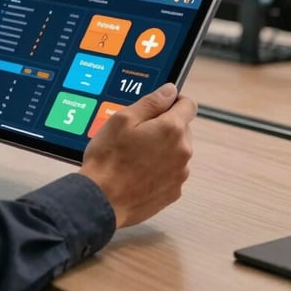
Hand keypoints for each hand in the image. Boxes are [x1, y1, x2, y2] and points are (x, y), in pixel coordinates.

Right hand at [79, 83, 196, 228]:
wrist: (102, 199)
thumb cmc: (108, 158)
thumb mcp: (122, 119)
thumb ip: (150, 102)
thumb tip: (169, 90)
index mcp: (171, 129)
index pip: (188, 105)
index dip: (173, 100)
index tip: (160, 103)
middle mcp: (182, 151)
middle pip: (181, 128)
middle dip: (163, 125)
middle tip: (135, 131)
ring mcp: (180, 174)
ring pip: (175, 151)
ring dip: (161, 147)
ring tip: (133, 154)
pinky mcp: (173, 191)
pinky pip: (170, 171)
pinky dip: (158, 167)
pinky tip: (136, 170)